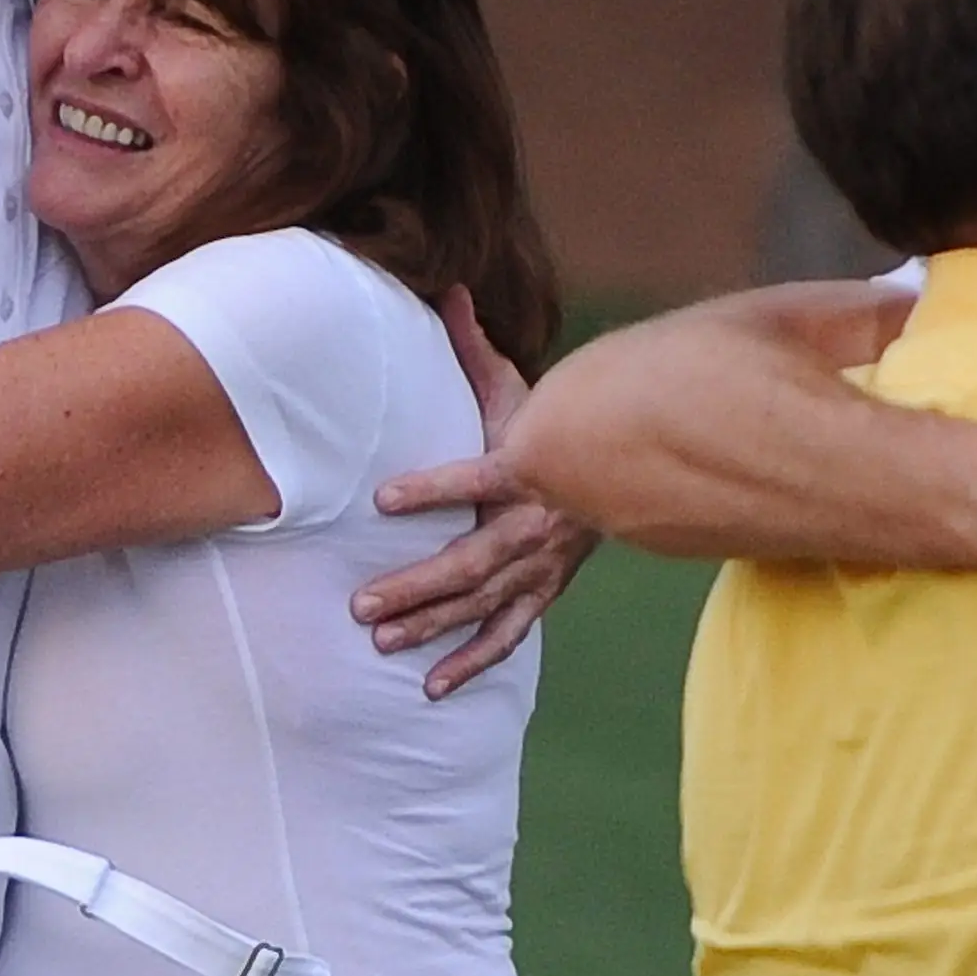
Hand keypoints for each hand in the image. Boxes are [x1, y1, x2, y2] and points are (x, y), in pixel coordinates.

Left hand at [354, 287, 599, 698]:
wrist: (614, 472)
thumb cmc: (549, 424)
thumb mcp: (515, 384)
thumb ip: (473, 345)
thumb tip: (449, 288)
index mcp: (527, 469)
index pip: (475, 480)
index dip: (431, 490)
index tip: (382, 500)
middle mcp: (536, 525)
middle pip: (472, 562)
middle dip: (415, 586)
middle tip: (361, 605)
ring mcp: (541, 567)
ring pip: (483, 606)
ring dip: (432, 626)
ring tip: (382, 641)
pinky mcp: (542, 594)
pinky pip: (506, 635)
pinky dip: (471, 663)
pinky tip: (432, 687)